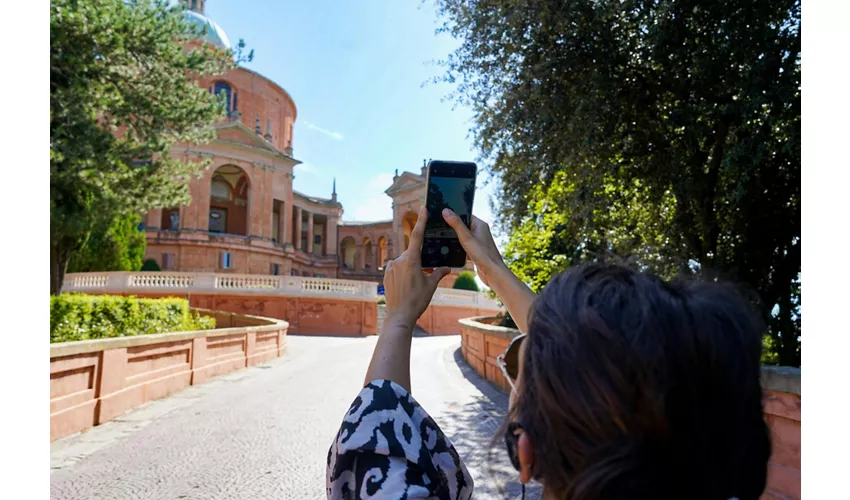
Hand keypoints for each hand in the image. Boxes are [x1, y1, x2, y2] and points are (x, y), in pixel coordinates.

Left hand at [383, 206, 449, 328]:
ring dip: (410, 267)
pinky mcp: (386, 274)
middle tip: (424, 274)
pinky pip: (396, 268)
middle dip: (419, 260)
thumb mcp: (431, 286)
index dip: (421, 221)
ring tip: (414, 285)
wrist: (399, 316)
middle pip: (412, 253)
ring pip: (404, 261)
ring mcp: (390, 267)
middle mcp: (399, 260)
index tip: (422, 208)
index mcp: (412, 260)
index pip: (417, 236)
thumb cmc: (417, 301)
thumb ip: (438, 273)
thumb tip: (447, 268)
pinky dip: (402, 273)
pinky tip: (405, 286)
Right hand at [442, 209, 504, 287]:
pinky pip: (465, 246)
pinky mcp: (476, 251)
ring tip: (447, 241)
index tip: (443, 216)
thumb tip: (446, 211)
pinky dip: (459, 248)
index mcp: (480, 224)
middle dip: (453, 229)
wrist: (492, 273)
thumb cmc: (483, 255)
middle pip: (463, 226)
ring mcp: (478, 242)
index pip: (465, 214)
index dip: (454, 215)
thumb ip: (456, 224)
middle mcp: (480, 232)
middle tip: (442, 230)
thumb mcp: (466, 238)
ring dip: (456, 240)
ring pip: (463, 237)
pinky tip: (453, 252)